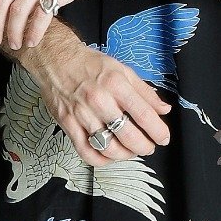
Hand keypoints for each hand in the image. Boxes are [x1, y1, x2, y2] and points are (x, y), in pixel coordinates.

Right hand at [32, 41, 172, 167]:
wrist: (57, 60)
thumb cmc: (89, 64)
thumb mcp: (123, 70)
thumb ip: (145, 92)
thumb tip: (163, 109)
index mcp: (116, 84)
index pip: (143, 115)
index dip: (158, 131)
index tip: (163, 138)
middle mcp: (99, 100)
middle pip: (128, 136)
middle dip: (144, 147)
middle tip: (148, 147)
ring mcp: (82, 114)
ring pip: (108, 147)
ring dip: (125, 155)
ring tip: (130, 151)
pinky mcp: (68, 124)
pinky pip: (86, 151)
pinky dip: (101, 160)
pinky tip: (109, 155)